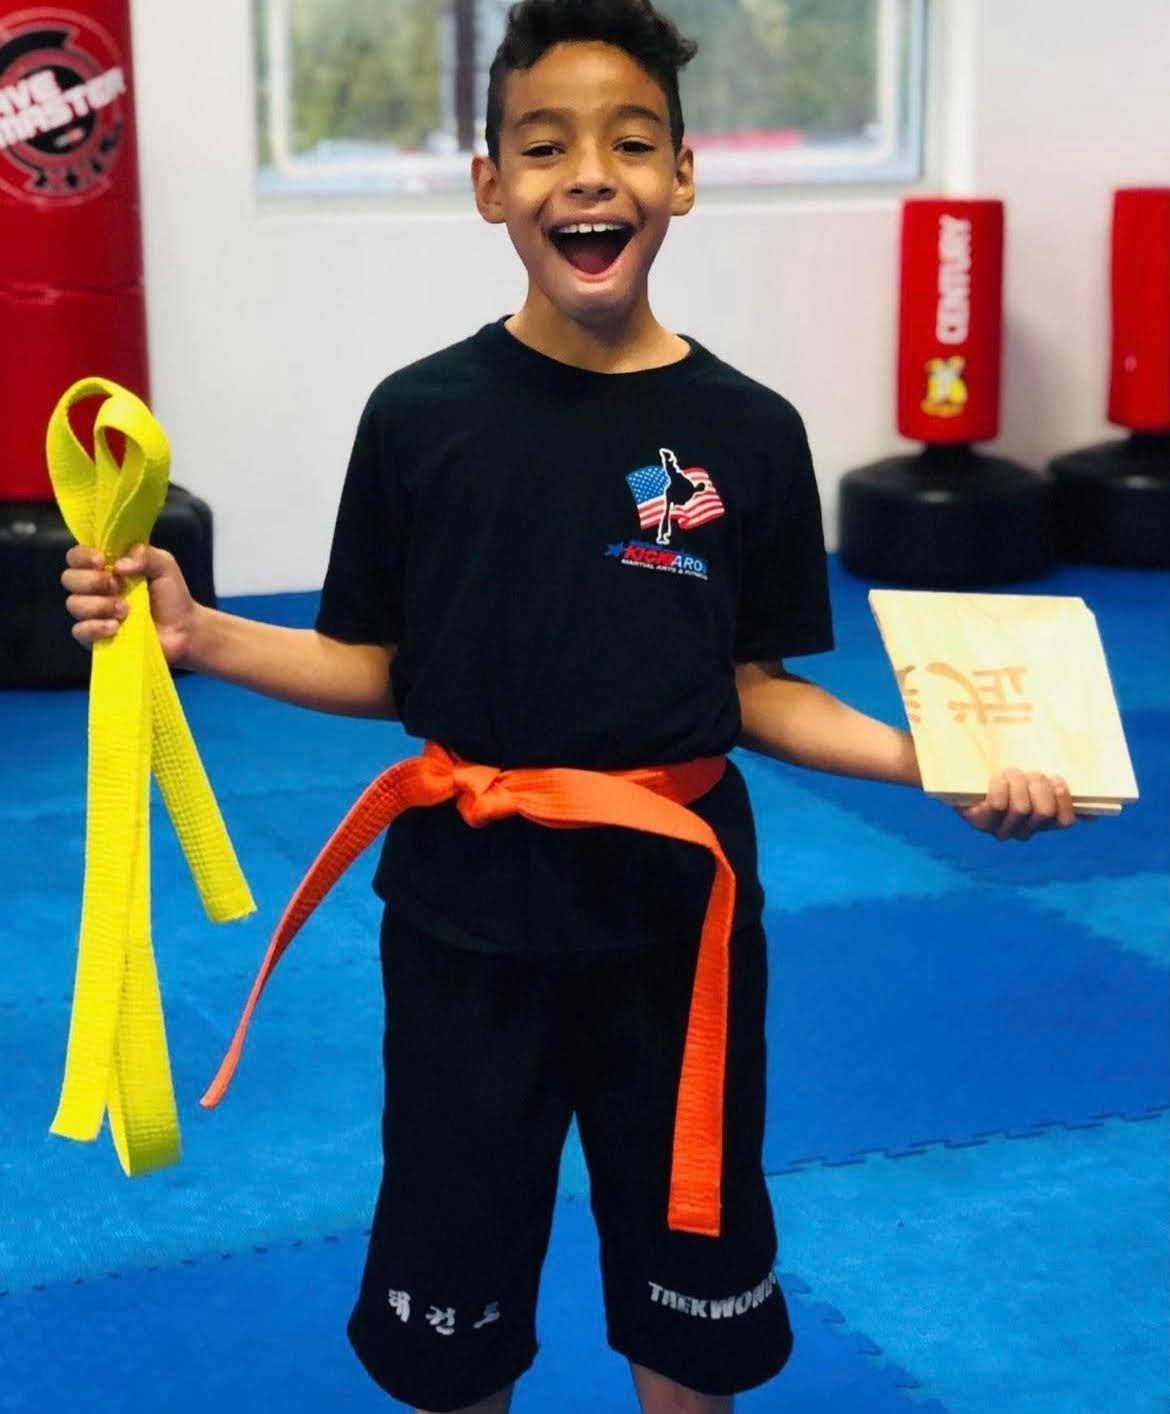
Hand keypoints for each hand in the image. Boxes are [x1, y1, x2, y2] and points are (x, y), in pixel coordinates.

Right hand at [62, 542, 198, 667]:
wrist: (183, 631)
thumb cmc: (172, 597)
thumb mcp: (165, 566)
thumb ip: (146, 555)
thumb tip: (120, 564)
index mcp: (107, 568)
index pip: (77, 556)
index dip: (82, 556)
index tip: (102, 561)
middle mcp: (95, 589)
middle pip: (69, 578)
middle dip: (92, 581)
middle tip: (118, 586)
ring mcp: (93, 614)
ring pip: (74, 604)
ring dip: (99, 605)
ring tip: (125, 610)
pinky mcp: (95, 637)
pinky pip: (79, 630)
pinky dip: (95, 627)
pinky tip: (115, 627)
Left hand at [953, 768, 1086, 841]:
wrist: (964, 775)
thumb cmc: (1007, 777)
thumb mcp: (1036, 782)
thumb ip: (1060, 794)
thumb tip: (1094, 817)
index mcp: (1042, 824)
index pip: (1064, 821)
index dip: (1062, 798)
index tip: (1056, 778)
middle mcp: (1023, 832)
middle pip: (1043, 811)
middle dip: (1039, 785)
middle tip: (1030, 773)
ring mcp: (1000, 829)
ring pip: (1021, 808)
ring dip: (1018, 782)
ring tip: (1011, 772)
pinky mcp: (979, 822)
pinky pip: (998, 805)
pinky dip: (1001, 786)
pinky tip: (998, 778)